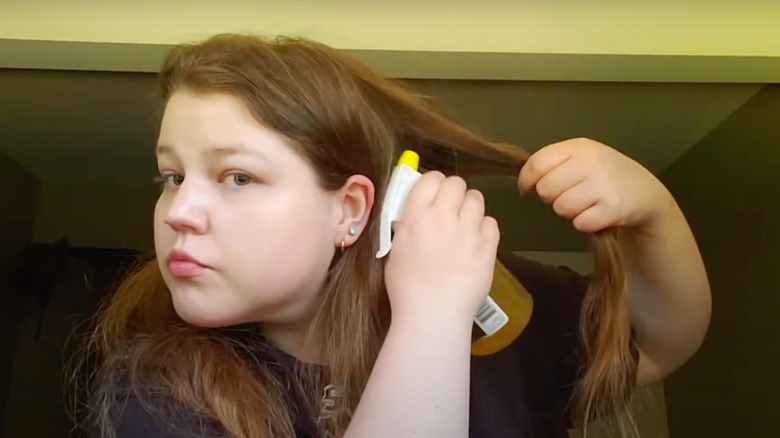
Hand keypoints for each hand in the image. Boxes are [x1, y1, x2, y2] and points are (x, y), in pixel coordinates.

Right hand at [384, 171, 499, 324]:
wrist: (433, 315)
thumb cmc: (406, 288)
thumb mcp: (395, 251)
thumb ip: (406, 227)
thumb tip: (415, 215)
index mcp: (416, 216)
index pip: (430, 178)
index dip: (433, 184)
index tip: (432, 194)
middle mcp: (443, 216)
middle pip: (456, 183)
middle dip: (453, 193)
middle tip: (450, 209)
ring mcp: (468, 231)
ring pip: (476, 199)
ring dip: (470, 207)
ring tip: (464, 224)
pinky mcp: (488, 247)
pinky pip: (491, 223)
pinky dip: (484, 228)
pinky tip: (476, 241)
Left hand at [518, 137, 674, 232]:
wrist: (645, 192)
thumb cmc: (605, 175)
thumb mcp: (582, 158)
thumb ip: (554, 163)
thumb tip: (525, 182)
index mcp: (579, 147)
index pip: (537, 163)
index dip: (526, 180)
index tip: (527, 188)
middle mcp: (591, 162)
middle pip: (546, 188)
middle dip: (551, 197)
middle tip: (568, 195)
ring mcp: (603, 185)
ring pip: (561, 208)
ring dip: (569, 211)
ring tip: (585, 204)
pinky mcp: (613, 208)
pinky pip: (580, 223)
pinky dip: (584, 223)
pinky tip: (596, 214)